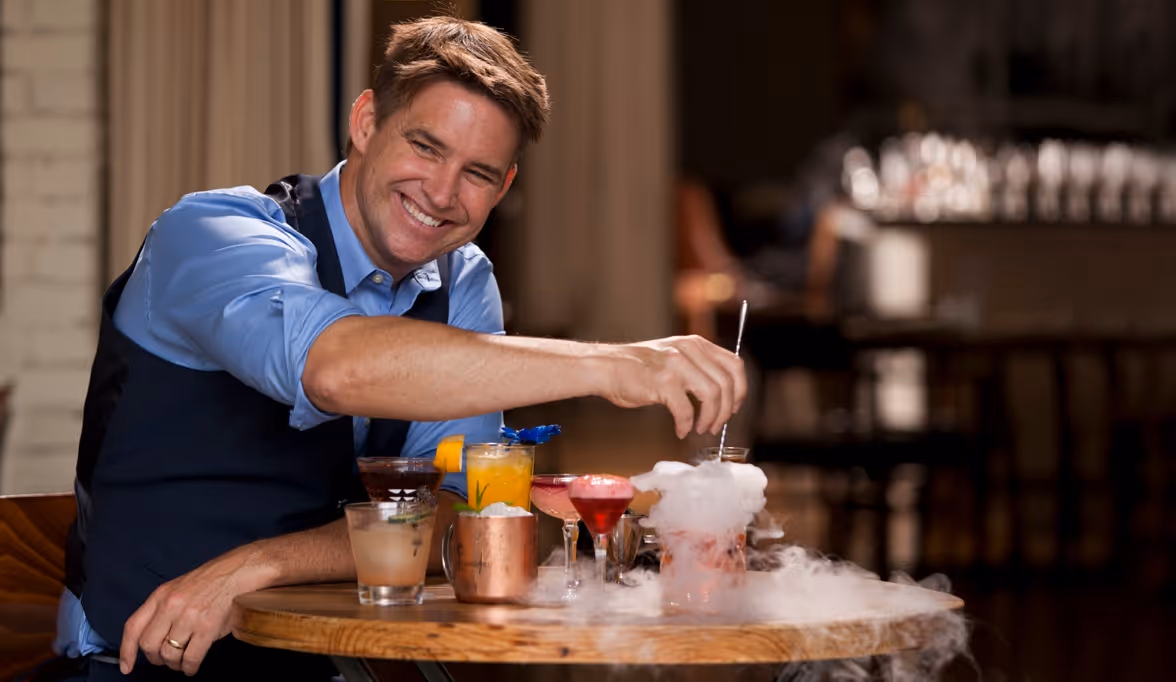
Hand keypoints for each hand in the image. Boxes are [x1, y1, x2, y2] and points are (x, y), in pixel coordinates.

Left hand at [119, 546, 273, 675]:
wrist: (240, 571)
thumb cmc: (213, 580)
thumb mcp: (179, 587)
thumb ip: (164, 609)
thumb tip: (155, 637)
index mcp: (161, 595)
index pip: (133, 627)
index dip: (127, 651)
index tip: (126, 666)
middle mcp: (172, 605)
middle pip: (149, 645)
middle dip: (155, 658)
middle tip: (165, 659)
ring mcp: (190, 616)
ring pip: (169, 654)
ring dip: (174, 664)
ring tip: (182, 662)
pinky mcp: (208, 626)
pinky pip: (191, 657)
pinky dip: (189, 667)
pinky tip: (192, 666)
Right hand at [600, 335, 745, 437]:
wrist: (606, 367)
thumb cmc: (637, 368)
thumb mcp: (673, 357)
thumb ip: (696, 367)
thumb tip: (722, 395)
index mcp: (696, 344)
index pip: (735, 365)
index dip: (740, 390)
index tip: (734, 407)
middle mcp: (689, 350)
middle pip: (727, 384)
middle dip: (726, 411)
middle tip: (716, 426)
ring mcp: (676, 364)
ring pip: (712, 396)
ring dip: (710, 419)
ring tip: (700, 429)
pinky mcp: (663, 381)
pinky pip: (686, 410)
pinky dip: (686, 425)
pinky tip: (680, 430)